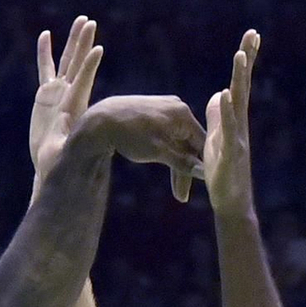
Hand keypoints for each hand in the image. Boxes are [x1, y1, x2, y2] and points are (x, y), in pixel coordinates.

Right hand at [29, 19, 103, 181]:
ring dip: (73, 41)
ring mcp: (58, 92)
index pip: (83, 82)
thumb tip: (88, 149)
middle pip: (78, 64)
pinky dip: (45, 52)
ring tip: (81, 20)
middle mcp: (69, 95)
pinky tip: (45, 35)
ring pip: (67, 61)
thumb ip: (76, 147)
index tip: (98, 50)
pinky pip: (45, 68)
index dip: (89, 67)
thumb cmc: (61, 163)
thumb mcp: (69, 156)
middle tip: (90, 23)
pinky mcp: (46, 94)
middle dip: (84, 43)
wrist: (51, 164)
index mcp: (74, 107)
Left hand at [82, 94, 207, 201]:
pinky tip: (165, 167)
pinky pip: (168, 136)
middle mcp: (178, 108)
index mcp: (183, 114)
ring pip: (178, 142)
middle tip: (181, 198)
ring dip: (177, 165)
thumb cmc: (130, 136)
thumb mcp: (158, 152)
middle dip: (186, 171)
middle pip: (189, 144)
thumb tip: (204, 173)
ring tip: (175, 192)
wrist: (101, 120)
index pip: (202, 143)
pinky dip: (167, 153)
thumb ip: (183, 162)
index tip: (204, 187)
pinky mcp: (155, 114)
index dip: (203, 167)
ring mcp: (166, 109)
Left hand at [202, 29, 259, 218]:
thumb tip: (218, 94)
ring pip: (238, 104)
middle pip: (242, 86)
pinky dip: (227, 112)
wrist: (231, 202)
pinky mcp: (230, 155)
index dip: (245, 60)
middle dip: (247, 59)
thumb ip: (218, 116)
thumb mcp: (216, 138)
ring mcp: (237, 139)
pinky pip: (228, 130)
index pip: (239, 84)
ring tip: (239, 56)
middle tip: (252, 33)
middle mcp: (239, 125)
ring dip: (239, 79)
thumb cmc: (224, 172)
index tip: (251, 34)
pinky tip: (225, 94)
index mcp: (234, 119)